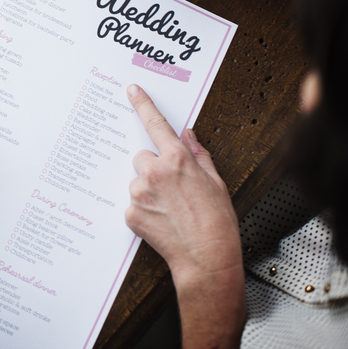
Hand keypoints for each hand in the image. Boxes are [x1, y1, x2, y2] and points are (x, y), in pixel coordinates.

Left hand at [125, 84, 244, 348]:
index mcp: (178, 160)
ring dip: (148, 190)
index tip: (132, 90)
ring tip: (169, 210)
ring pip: (137, 181)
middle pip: (142, 157)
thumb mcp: (216, 182)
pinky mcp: (130, 212)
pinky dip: (143, 210)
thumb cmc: (217, 222)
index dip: (143, 104)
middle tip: (171, 189)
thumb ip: (198, 154)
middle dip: (153, 168)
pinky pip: (132, 203)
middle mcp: (155, 172)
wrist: (206, 257)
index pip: (156, 124)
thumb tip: (187, 134)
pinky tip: (160, 221)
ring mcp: (140, 192)